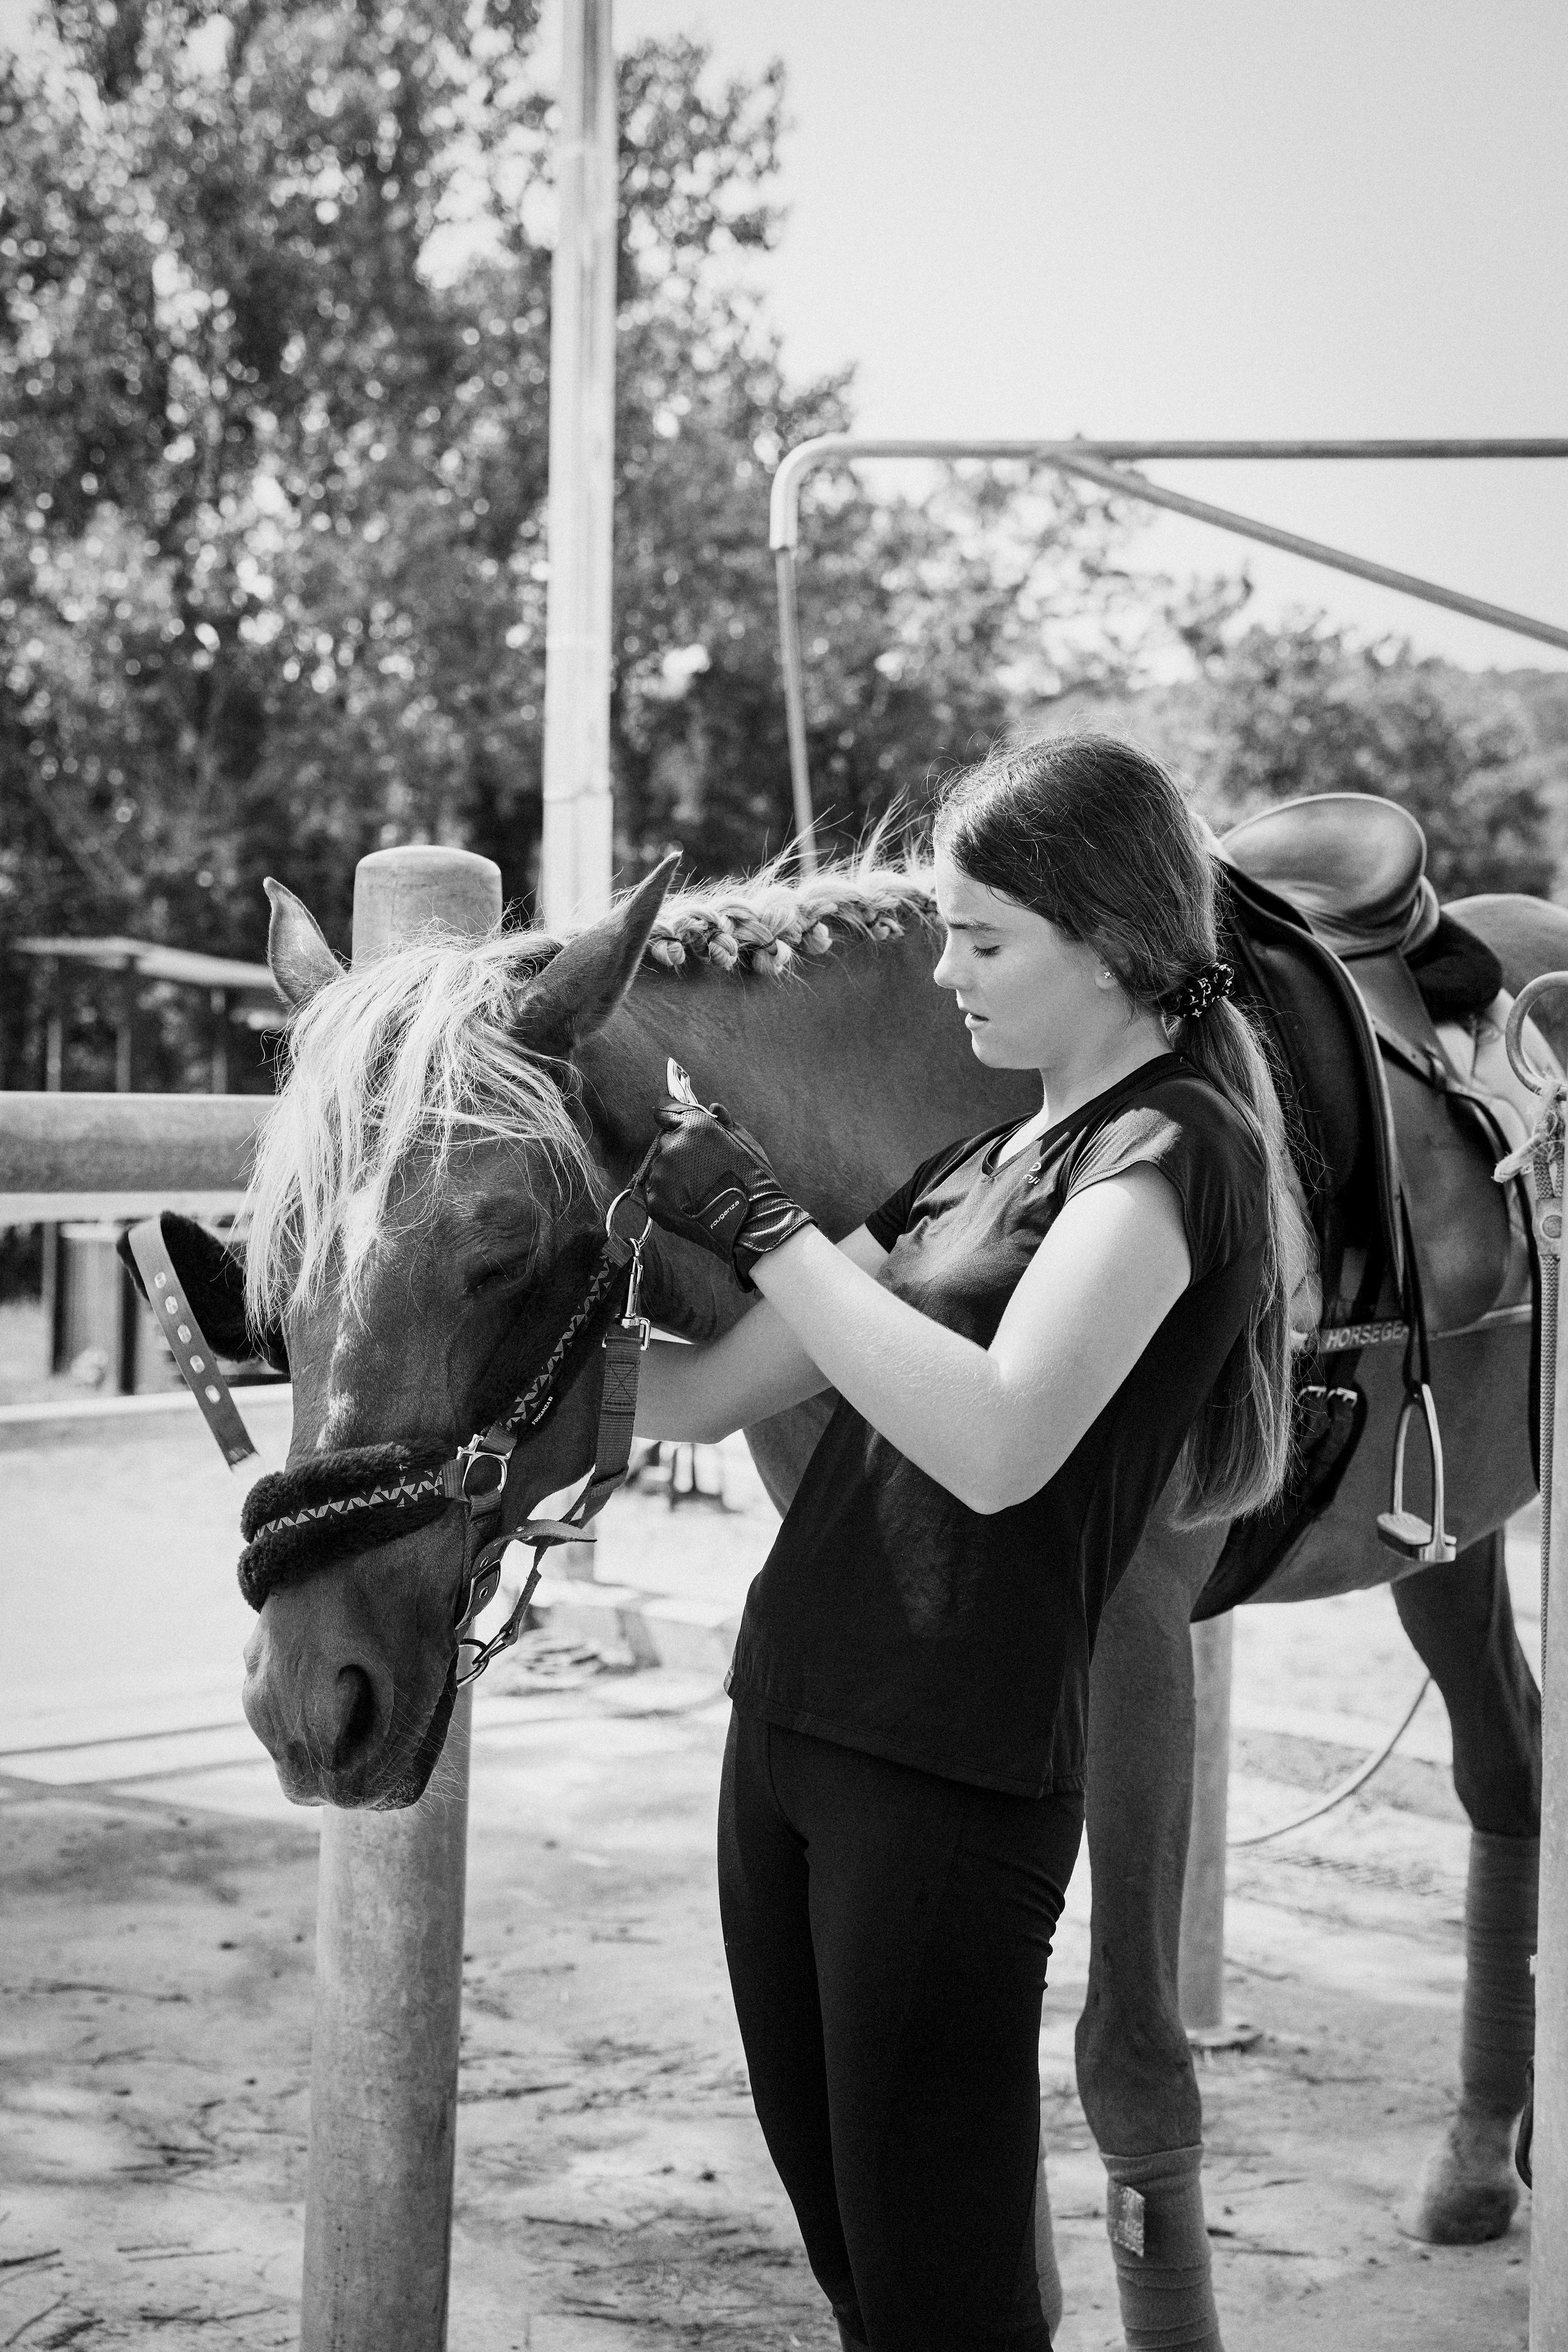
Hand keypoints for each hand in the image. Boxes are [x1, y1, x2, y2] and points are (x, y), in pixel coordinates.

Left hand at [642, 1092, 814, 1288]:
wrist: (752, 1224)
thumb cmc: (753, 1180)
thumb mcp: (745, 1142)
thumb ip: (725, 1121)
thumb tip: (712, 1107)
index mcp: (693, 1127)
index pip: (666, 1110)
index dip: (670, 1115)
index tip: (669, 1119)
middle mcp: (672, 1146)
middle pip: (666, 1142)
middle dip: (680, 1150)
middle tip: (701, 1168)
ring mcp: (661, 1175)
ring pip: (660, 1168)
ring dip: (674, 1175)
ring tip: (699, 1190)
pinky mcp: (655, 1201)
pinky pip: (656, 1192)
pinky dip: (669, 1196)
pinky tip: (691, 1203)